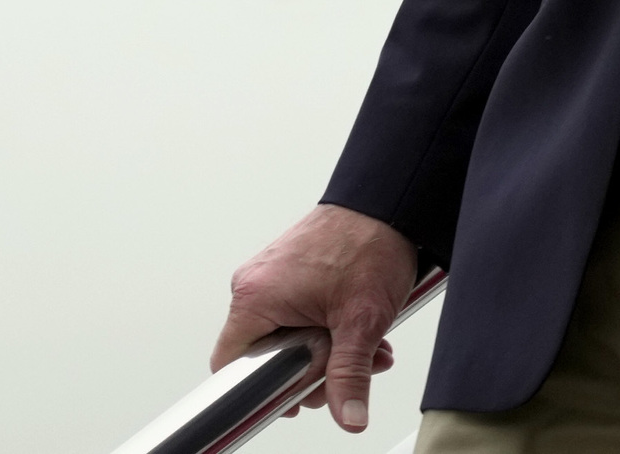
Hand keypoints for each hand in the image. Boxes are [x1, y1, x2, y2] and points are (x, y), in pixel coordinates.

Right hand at [212, 202, 419, 433]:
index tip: (296, 395)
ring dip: (331, 348)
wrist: (388, 201)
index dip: (263, 388)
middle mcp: (254, 285)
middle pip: (267, 355)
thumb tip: (348, 419)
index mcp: (254, 298)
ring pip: (289, 335)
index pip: (231, 365)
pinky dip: (328, 325)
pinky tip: (360, 327)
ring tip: (369, 345)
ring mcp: (271, 276)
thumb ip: (349, 375)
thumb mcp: (362, 321)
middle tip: (351, 366)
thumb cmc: (370, 244)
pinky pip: (298, 312)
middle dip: (315, 368)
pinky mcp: (289, 270)